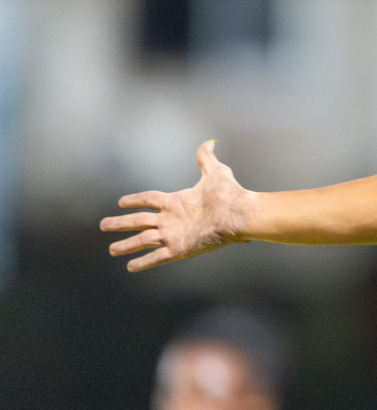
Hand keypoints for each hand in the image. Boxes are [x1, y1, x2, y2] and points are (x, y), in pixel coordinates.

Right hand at [99, 140, 247, 271]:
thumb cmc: (229, 194)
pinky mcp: (180, 249)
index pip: (150, 199)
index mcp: (177, 202)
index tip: (120, 202)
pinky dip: (144, 262)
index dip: (135, 200)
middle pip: (139, 221)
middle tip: (104, 225)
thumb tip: (209, 142)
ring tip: (112, 249)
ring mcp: (174, 235)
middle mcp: (172, 219)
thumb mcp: (215, 172)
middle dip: (121, 224)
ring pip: (143, 240)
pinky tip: (131, 267)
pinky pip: (157, 256)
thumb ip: (206, 158)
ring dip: (127, 245)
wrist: (239, 213)